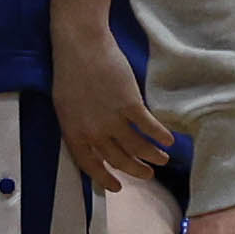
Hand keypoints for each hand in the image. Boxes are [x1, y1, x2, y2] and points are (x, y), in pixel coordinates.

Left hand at [49, 19, 168, 193]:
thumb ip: (78, 127)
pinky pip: (149, 127)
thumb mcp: (65, 106)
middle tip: (148, 175)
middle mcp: (94, 132)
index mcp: (73, 133)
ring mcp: (113, 119)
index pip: (89, 165)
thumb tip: (94, 142)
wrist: (81, 46)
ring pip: (138, 147)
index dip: (104, 178)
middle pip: (119, 160)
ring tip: (163, 159)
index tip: (117, 187)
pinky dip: (161, 135)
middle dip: (136, 171)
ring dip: (153, 156)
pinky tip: (169, 140)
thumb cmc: (70, 71)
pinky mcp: (130, 104)